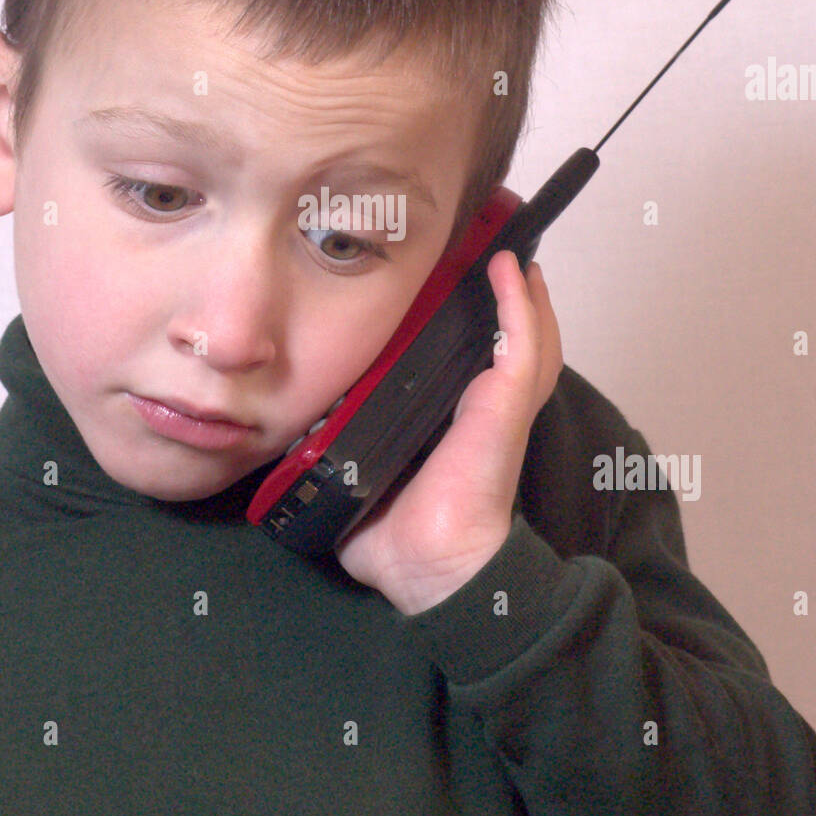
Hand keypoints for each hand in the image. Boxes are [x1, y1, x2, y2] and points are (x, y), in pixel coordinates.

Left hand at [334, 252, 562, 615]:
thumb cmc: (397, 536)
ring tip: (507, 248)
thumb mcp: (355, 476)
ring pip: (526, 333)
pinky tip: (510, 269)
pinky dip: (520, 306)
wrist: (431, 568)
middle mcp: (481, 404)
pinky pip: (523, 346)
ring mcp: (501, 403)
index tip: (452, 277)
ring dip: (521, 290)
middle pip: (507, 336)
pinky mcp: (506, 406)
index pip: (467, 356)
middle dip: (505, 292)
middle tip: (491, 247)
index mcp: (451, 418)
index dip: (469, 316)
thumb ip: (331, 451)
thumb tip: (289, 433)